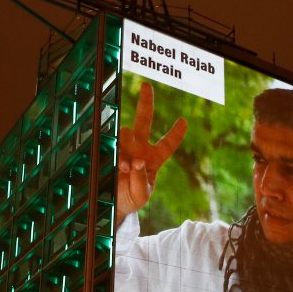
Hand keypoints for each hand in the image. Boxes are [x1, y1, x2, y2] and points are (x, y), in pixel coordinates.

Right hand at [117, 82, 186, 225]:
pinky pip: (113, 148)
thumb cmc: (132, 198)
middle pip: (144, 122)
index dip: (175, 133)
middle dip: (145, 103)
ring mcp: (123, 149)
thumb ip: (142, 181)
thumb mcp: (143, 195)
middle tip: (146, 86)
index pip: (167, 144)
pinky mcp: (109, 153)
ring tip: (126, 165)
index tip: (183, 121)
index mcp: (153, 158)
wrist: (113, 205)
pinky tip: (120, 167)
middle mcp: (138, 149)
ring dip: (127, 141)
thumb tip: (137, 162)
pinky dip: (117, 158)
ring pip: (126, 134)